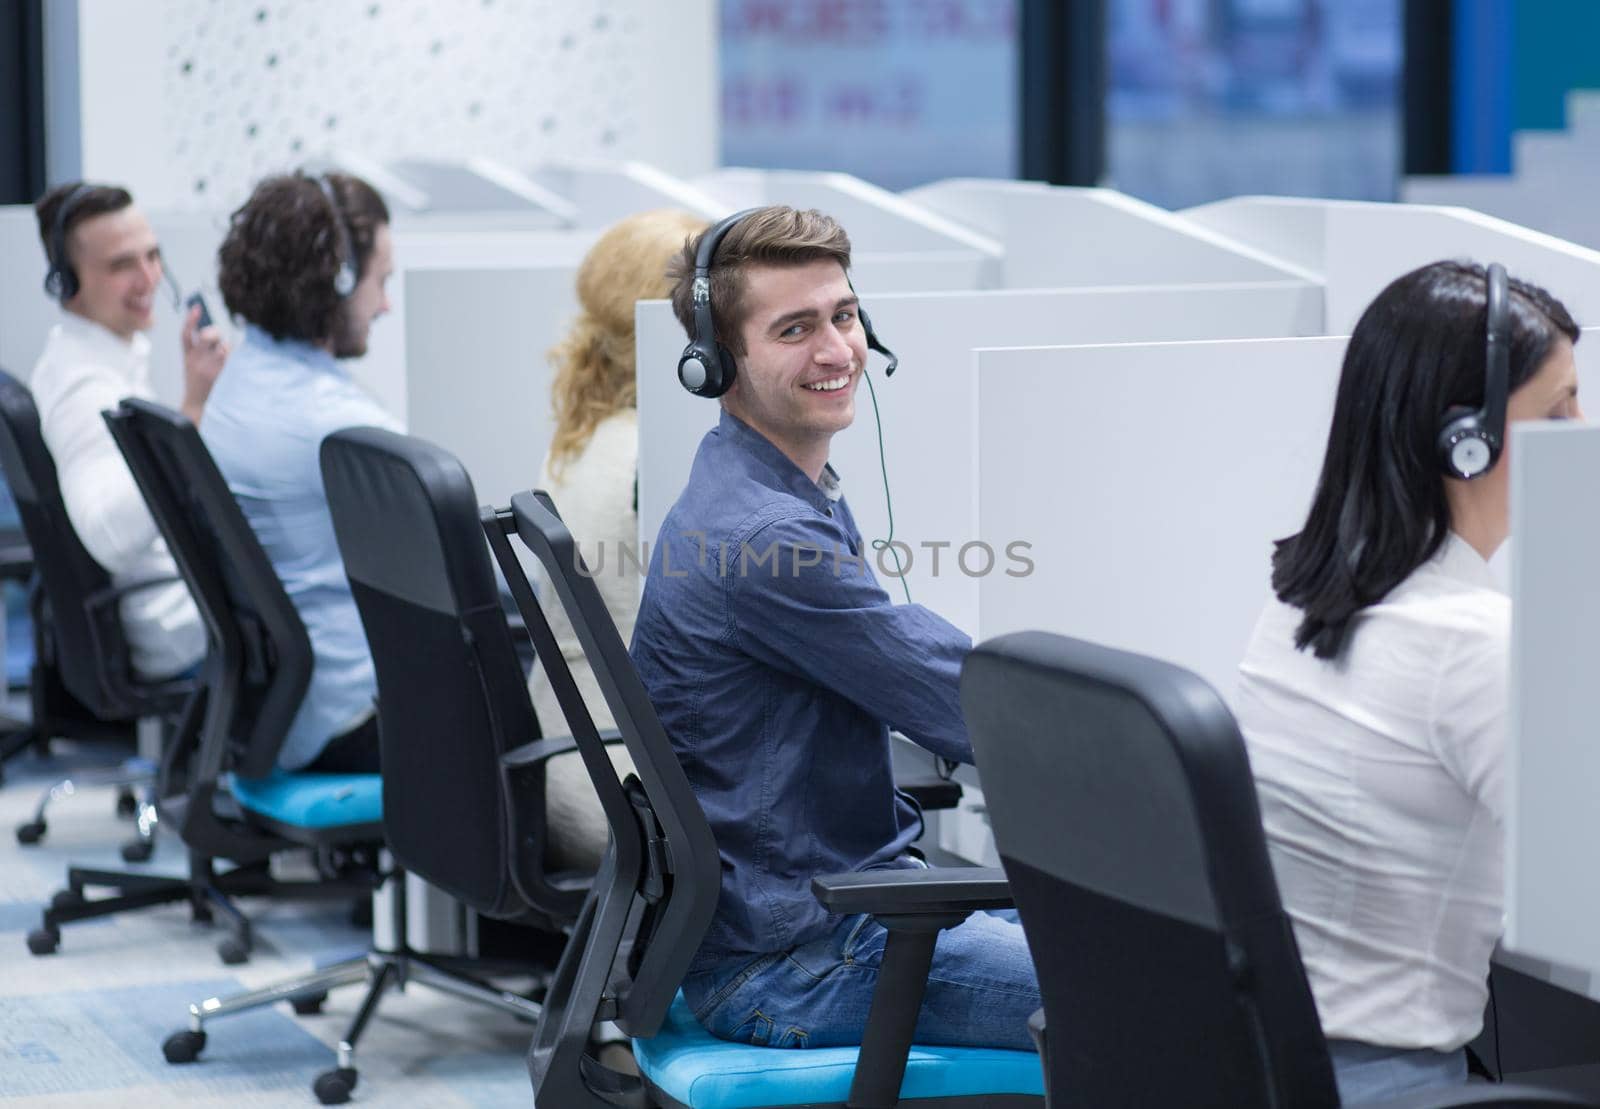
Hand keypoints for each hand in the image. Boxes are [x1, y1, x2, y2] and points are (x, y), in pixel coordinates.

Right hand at [180, 303, 227, 422]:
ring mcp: (206, 366)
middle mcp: (195, 359)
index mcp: (187, 355)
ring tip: (220, 354)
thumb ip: (199, 348)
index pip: (186, 334)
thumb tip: (213, 333)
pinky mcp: (216, 373)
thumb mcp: (191, 363)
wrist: (195, 402)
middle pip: (206, 336)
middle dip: (213, 332)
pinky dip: (228, 354)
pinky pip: (227, 356)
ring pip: (220, 346)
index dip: (191, 319)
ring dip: (224, 346)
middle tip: (216, 335)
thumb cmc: (196, 380)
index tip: (197, 307)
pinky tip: (224, 360)